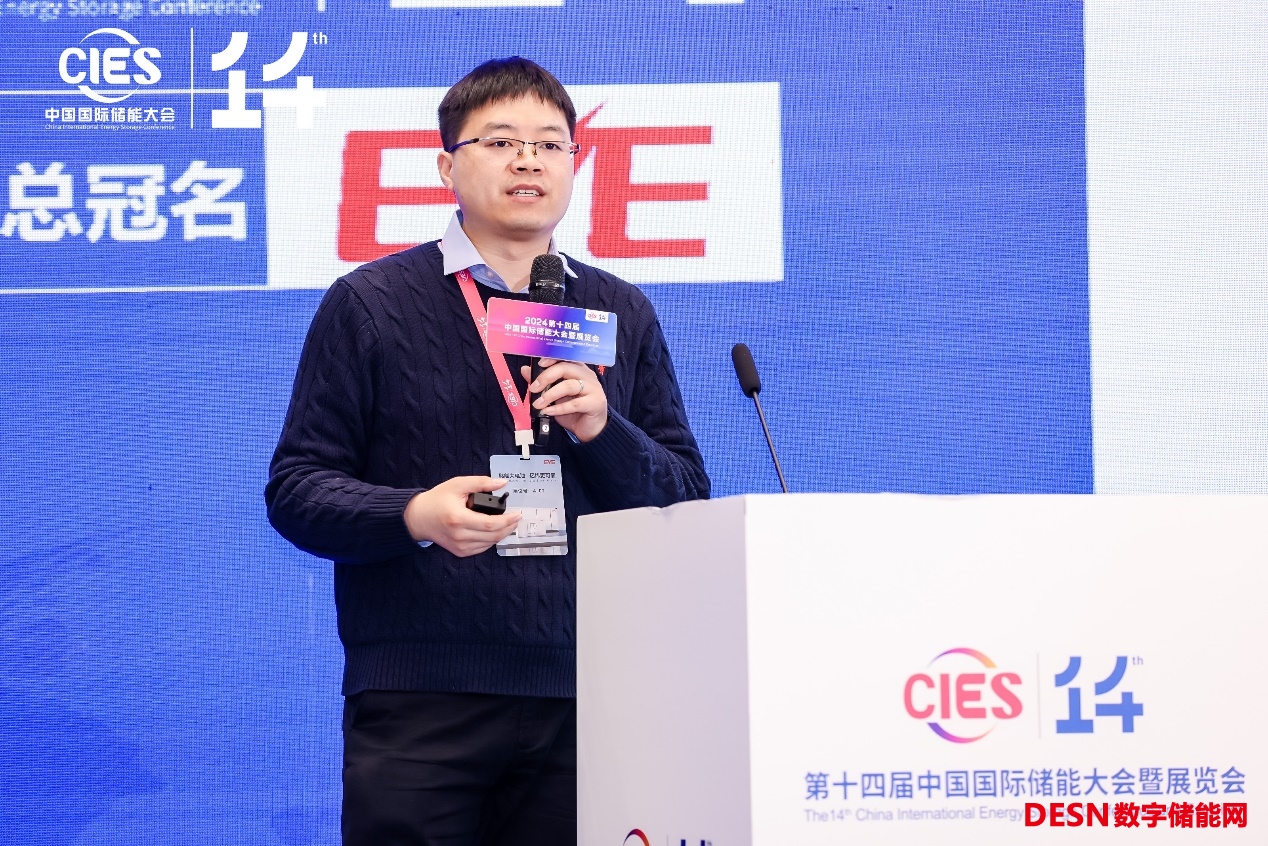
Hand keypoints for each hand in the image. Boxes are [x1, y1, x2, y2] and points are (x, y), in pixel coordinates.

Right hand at [403, 476, 519, 556]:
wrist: (418, 518)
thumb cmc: (437, 500)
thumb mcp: (458, 485)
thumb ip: (481, 482)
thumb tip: (502, 483)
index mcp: (458, 518)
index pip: (490, 524)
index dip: (508, 520)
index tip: (517, 514)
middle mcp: (459, 536)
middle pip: (493, 536)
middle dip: (508, 527)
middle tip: (515, 518)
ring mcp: (459, 546)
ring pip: (490, 544)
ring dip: (501, 534)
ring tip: (506, 522)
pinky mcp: (460, 552)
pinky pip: (482, 548)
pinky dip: (491, 539)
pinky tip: (492, 530)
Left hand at [522, 358, 607, 442]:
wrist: (591, 428)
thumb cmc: (574, 410)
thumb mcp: (555, 395)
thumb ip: (542, 382)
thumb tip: (525, 370)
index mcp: (578, 369)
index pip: (565, 357)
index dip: (551, 358)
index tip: (539, 364)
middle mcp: (587, 375)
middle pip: (565, 368)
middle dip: (546, 377)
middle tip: (533, 388)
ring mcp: (593, 388)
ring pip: (569, 385)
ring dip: (550, 395)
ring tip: (538, 404)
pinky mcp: (596, 403)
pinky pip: (575, 404)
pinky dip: (558, 408)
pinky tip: (547, 412)